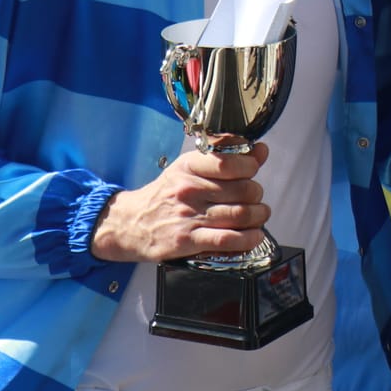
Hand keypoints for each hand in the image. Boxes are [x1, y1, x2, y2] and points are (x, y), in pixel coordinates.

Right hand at [89, 142, 270, 262]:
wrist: (130, 223)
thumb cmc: (165, 195)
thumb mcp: (189, 168)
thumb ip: (226, 156)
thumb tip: (260, 150)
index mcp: (189, 167)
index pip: (229, 162)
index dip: (250, 166)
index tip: (252, 170)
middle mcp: (189, 189)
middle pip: (242, 190)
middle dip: (256, 195)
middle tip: (255, 198)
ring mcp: (188, 215)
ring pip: (240, 214)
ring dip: (258, 216)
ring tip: (258, 216)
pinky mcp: (188, 240)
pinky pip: (227, 239)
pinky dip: (247, 239)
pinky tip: (253, 235)